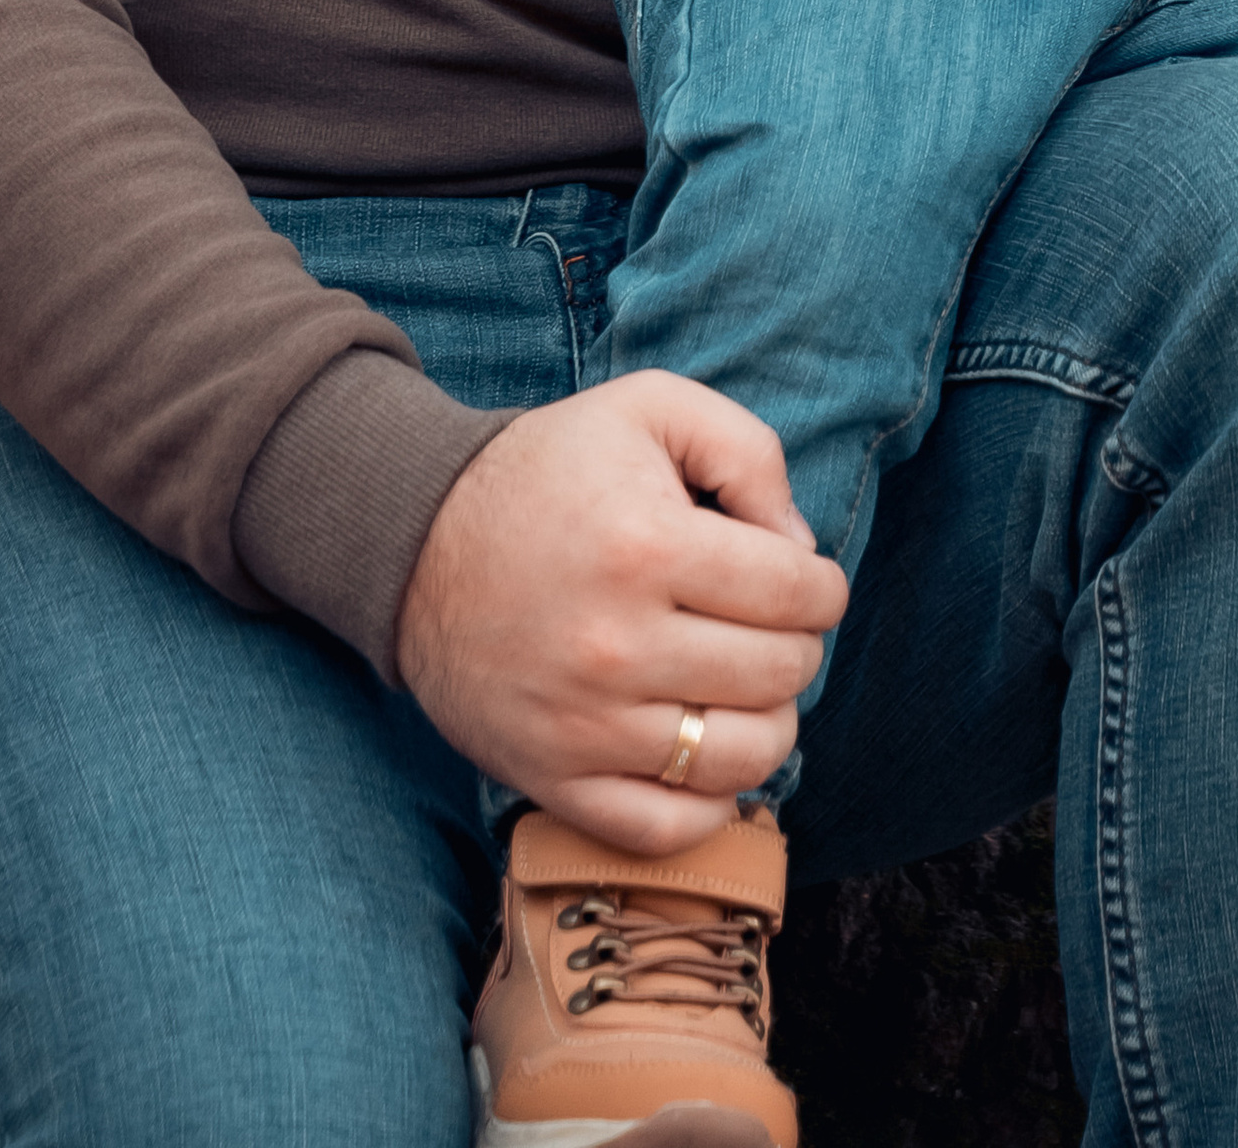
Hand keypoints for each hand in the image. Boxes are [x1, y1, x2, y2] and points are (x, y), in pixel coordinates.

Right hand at [395, 374, 847, 855]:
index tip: (802, 579)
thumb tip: (800, 548)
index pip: (798, 594)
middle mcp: (617, 645)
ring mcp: (584, 724)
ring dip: (770, 722)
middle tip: (768, 624)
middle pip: (780, 674)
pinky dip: (712, 803)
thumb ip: (747, 452)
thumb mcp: (650, 408)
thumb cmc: (549, 470)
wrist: (416, 541)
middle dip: (797, 645)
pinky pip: (670, 829)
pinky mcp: (554, 779)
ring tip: (744, 686)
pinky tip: (705, 750)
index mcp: (647, 545)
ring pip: (743, 758)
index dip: (821, 585)